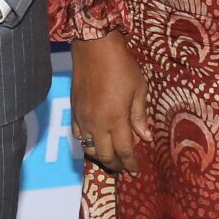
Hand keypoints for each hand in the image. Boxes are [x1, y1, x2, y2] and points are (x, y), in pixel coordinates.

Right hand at [70, 31, 150, 174]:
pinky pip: (78, 135)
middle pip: (105, 155)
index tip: (135, 171)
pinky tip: (94, 141)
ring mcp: (83, 118)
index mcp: (116, 119)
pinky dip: (87, 143)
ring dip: (100, 156)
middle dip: (116, 164)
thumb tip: (145, 136)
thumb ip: (140, 115)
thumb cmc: (121, 66)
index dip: (130, 163)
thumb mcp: (139, 89)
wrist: (94, 47)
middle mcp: (97, 123)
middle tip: (124, 167)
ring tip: (110, 158)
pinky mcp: (73, 110)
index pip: (124, 150)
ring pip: (89, 148)